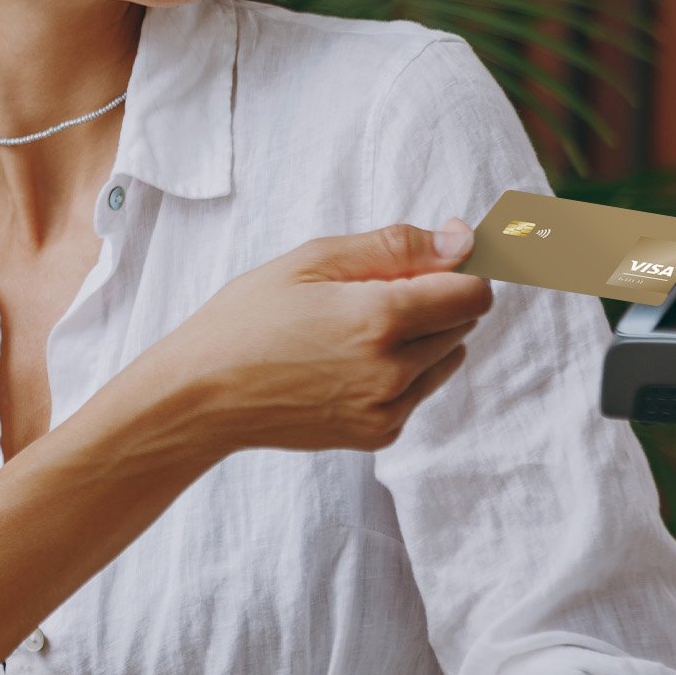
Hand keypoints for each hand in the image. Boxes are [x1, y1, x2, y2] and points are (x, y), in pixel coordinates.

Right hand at [136, 218, 489, 453]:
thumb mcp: (314, 260)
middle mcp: (392, 371)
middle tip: (372, 291)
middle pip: (463, 323)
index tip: (438, 259)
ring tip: (358, 327)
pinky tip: (349, 361)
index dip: (463, 268)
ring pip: (446, 358)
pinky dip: (402, 370)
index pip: (473, 293)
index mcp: (380, 319)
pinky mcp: (379, 434)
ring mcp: (387, 409)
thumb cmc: (248, 318)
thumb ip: (397, 247)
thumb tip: (462, 240)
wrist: (201, 396)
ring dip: (423, 335)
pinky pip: (419, 391)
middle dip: (436, 299)